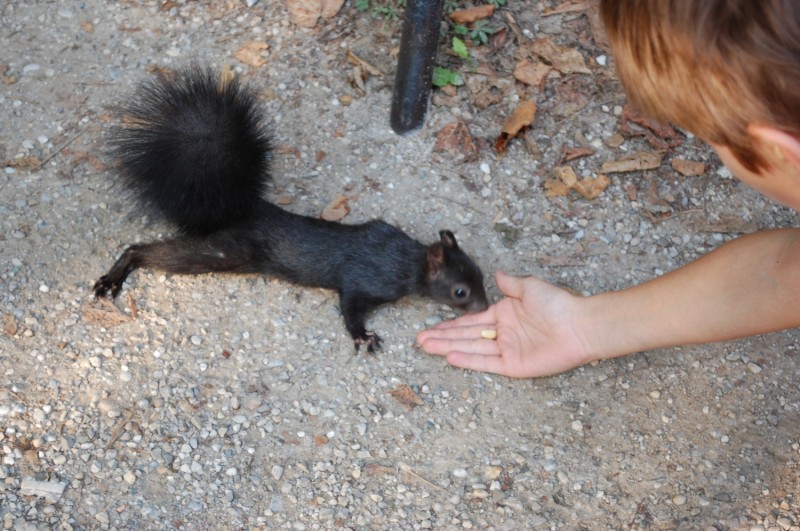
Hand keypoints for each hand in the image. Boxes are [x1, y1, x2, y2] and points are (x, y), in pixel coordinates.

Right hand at [417, 272, 593, 377]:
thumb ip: (510, 283)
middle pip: (466, 337)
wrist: (580, 325)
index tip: (431, 327)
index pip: (470, 321)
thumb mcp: (530, 287)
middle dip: (442, 338)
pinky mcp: (515, 366)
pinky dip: (469, 360)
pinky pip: (487, 363)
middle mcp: (502, 334)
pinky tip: (450, 357)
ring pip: (471, 349)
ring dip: (448, 348)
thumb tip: (496, 274)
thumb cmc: (558, 304)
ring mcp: (507, 351)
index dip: (450, 325)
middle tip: (419, 341)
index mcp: (504, 315)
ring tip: (427, 347)